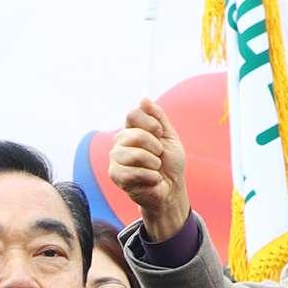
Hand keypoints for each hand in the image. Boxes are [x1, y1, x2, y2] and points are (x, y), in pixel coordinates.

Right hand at [108, 99, 190, 241]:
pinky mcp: (116, 175)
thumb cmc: (169, 163)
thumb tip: (143, 99)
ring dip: (154, 164)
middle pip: (137, 134)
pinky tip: (151, 180)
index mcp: (132, 129)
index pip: (133, 113)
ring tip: (155, 169)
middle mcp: (120, 141)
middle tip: (159, 156)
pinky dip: (151, 177)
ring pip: (137, 154)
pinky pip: (135, 172)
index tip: (160, 134)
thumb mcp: (169, 136)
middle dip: (156, 147)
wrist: (170, 188)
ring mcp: (116, 158)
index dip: (150, 123)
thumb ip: (158, 116)